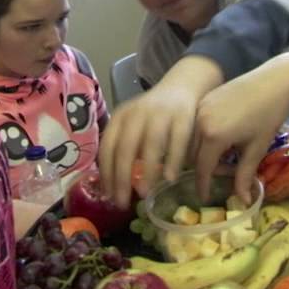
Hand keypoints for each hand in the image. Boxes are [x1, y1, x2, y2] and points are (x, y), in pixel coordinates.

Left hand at [99, 56, 223, 207]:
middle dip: (121, 179)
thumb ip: (124, 147)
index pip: (107, 147)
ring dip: (146, 173)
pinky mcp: (182, 116)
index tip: (108, 195)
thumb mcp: (134, 124)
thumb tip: (112, 185)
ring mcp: (160, 114)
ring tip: (144, 194)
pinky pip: (177, 142)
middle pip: (125, 149)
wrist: (182, 85)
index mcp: (121, 117)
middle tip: (122, 202)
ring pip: (150, 146)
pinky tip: (170, 179)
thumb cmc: (154, 114)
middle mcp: (137, 114)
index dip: (106, 173)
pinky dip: (172, 162)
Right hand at [193, 45, 288, 201]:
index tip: (205, 197)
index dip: (203, 185)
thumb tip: (242, 201)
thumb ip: (245, 175)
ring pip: (194, 140)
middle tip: (225, 175)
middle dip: (206, 169)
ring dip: (205, 153)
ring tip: (226, 158)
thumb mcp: (256, 148)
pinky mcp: (205, 99)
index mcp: (212, 135)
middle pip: (194, 155)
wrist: (275, 81)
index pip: (202, 168)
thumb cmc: (269, 115)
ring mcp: (200, 108)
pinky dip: (205, 137)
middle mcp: (200, 122)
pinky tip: (223, 140)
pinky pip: (197, 126)